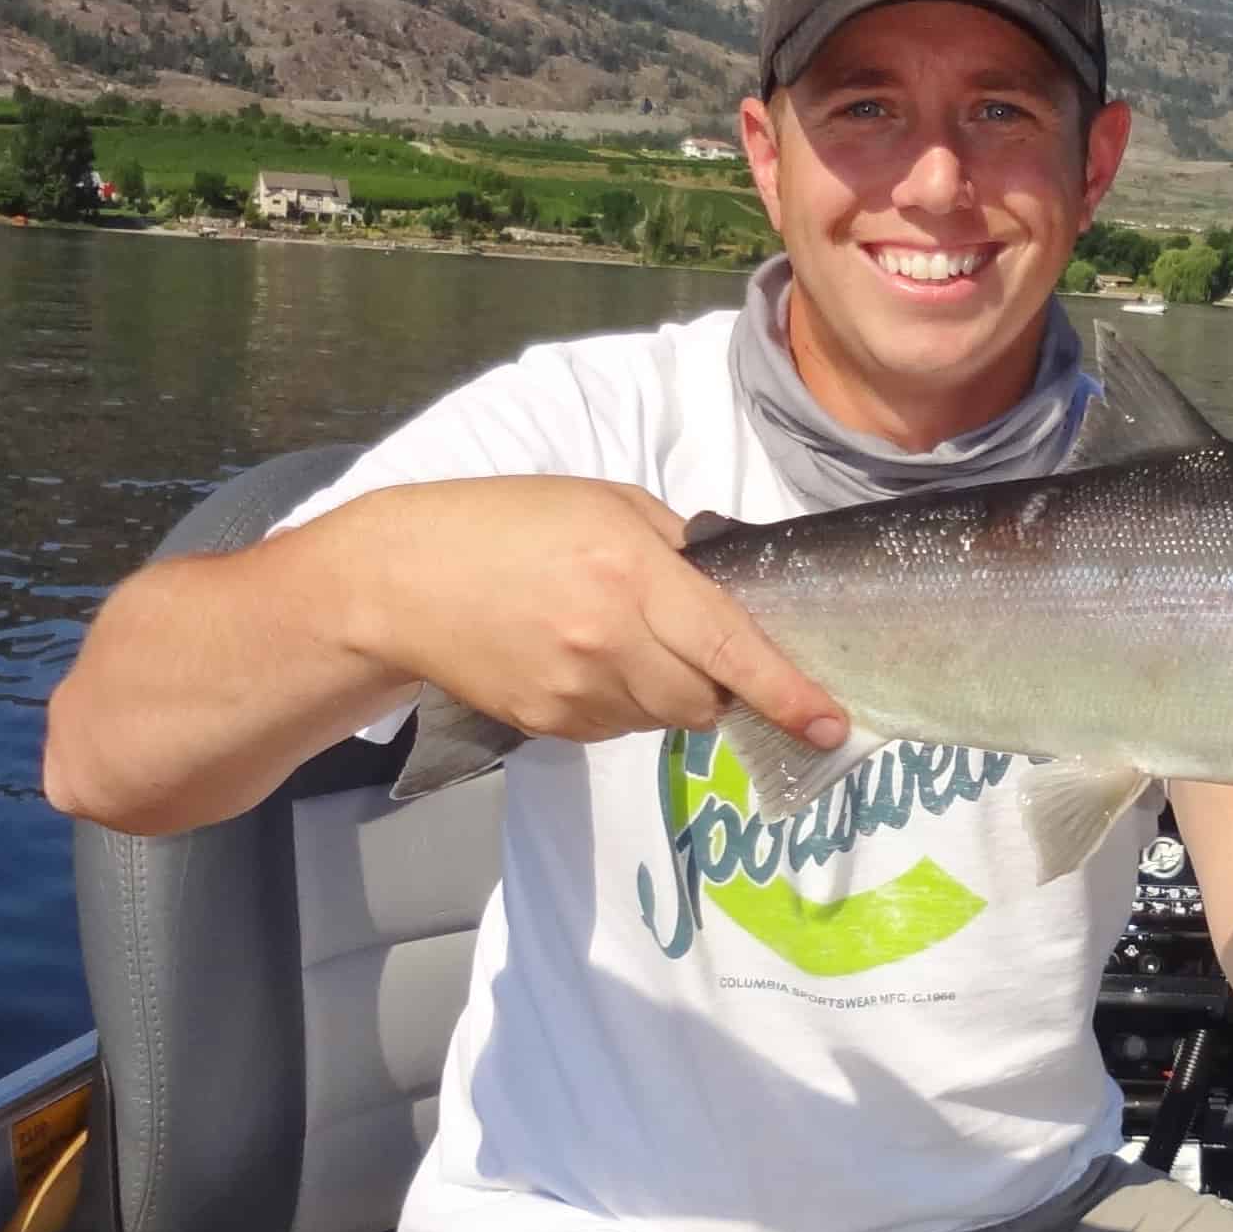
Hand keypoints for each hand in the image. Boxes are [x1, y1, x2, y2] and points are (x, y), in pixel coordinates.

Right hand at [331, 476, 846, 751]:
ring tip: (616, 639)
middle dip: (718, 684)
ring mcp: (576, 690)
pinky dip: (620, 702)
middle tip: (689, 644)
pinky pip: (617, 727)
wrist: (401, 579)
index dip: (788, 692)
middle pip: (705, 700)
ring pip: (663, 718)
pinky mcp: (548, 723)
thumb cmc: (508, 522)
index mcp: (633, 575)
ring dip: (666, 692)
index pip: (730, 648)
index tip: (831, 722)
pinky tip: (579, 659)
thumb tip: (729, 592)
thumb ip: (677, 547)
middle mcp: (610, 641)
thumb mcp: (605, 504)